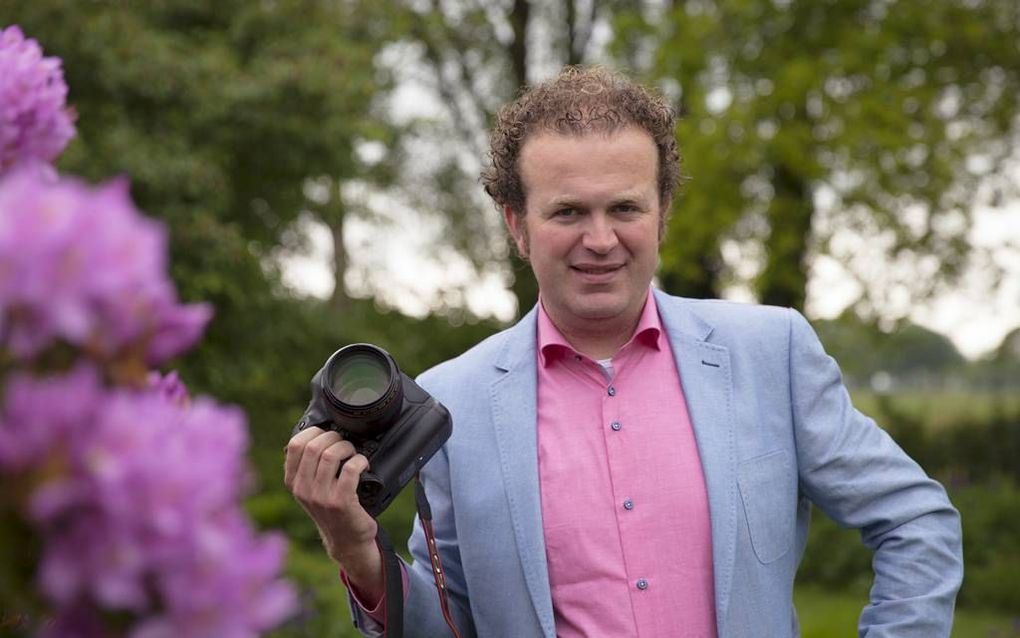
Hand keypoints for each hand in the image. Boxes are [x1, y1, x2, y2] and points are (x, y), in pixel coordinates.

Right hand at [284, 426, 382, 600]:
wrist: (347, 540)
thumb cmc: (332, 508)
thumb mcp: (312, 488)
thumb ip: (309, 465)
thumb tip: (318, 432)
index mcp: (293, 482)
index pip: (294, 445)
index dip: (314, 432)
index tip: (327, 433)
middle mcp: (303, 490)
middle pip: (313, 446)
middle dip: (334, 437)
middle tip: (345, 444)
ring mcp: (321, 497)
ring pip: (330, 455)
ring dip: (347, 448)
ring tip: (353, 454)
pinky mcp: (340, 502)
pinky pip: (349, 469)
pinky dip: (360, 461)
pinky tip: (363, 466)